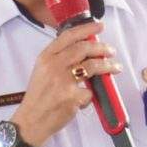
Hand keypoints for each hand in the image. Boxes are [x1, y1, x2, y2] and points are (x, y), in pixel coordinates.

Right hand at [11, 23, 117, 146]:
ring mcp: (63, 82)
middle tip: (111, 51)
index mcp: (46, 57)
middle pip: (84, 49)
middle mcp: (53, 66)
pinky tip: (87, 98)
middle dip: (102, 48)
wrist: (31, 120)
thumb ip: (59, 58)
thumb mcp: (42, 70)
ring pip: (92, 66)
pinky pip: (90, 92)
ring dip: (108, 66)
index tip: (99, 26)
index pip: (69, 36)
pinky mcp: (71, 98)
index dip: (87, 29)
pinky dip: (91, 95)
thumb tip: (85, 49)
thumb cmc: (38, 96)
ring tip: (115, 67)